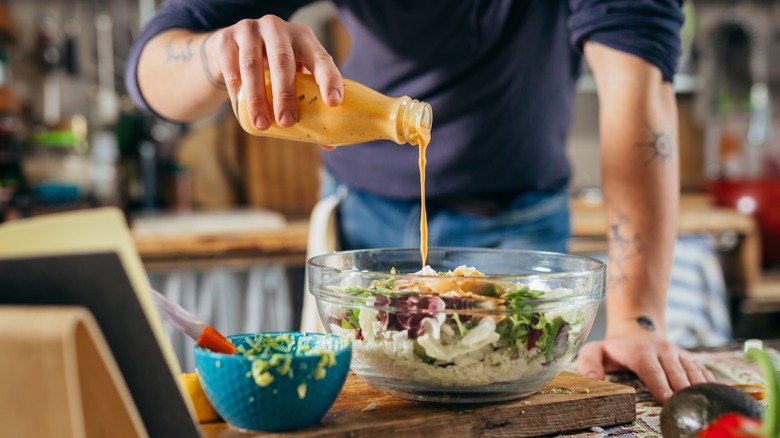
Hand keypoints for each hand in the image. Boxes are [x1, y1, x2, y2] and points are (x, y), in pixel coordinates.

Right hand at [208, 15, 343, 129]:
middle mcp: (277, 28)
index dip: (329, 79)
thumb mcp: (293, 78)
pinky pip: (231, 68)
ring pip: (252, 65)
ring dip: (257, 98)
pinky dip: (237, 93)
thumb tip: (329, 144)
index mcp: (303, 38)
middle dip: (286, 94)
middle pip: (283, 60)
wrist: (232, 50)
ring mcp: (249, 30)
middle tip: (287, 123)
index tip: (333, 102)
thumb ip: (308, 103)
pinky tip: (241, 112)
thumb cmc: (273, 69)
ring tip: (262, 124)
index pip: (321, 58)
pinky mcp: (225, 39)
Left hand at [576, 331, 715, 403]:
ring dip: (701, 388)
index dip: (660, 383)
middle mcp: (662, 351)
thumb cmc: (615, 348)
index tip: (667, 399)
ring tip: (706, 405)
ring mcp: (679, 354)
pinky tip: (721, 397)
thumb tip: (591, 378)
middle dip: (682, 390)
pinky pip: (704, 371)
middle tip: (688, 408)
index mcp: (639, 351)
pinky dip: (713, 383)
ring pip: (693, 371)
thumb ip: (588, 362)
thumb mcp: (595, 350)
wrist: (637, 328)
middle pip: (676, 372)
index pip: (651, 368)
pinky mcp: (690, 359)